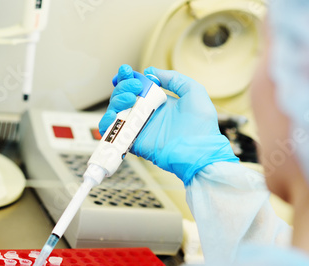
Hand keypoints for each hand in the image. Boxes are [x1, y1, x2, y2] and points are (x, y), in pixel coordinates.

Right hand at [99, 65, 237, 184]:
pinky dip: (107, 123)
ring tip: (130, 99)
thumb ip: (173, 78)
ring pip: (115, 111)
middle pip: (123, 97)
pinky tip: (114, 115)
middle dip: (123, 87)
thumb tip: (150, 72)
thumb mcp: (193, 91)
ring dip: (116, 101)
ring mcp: (138, 127)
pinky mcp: (133, 141)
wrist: (199, 151)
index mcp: (158, 102)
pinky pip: (113, 132)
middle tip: (136, 88)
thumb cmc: (201, 125)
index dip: (127, 78)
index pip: (136, 87)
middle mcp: (146, 114)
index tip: (126, 71)